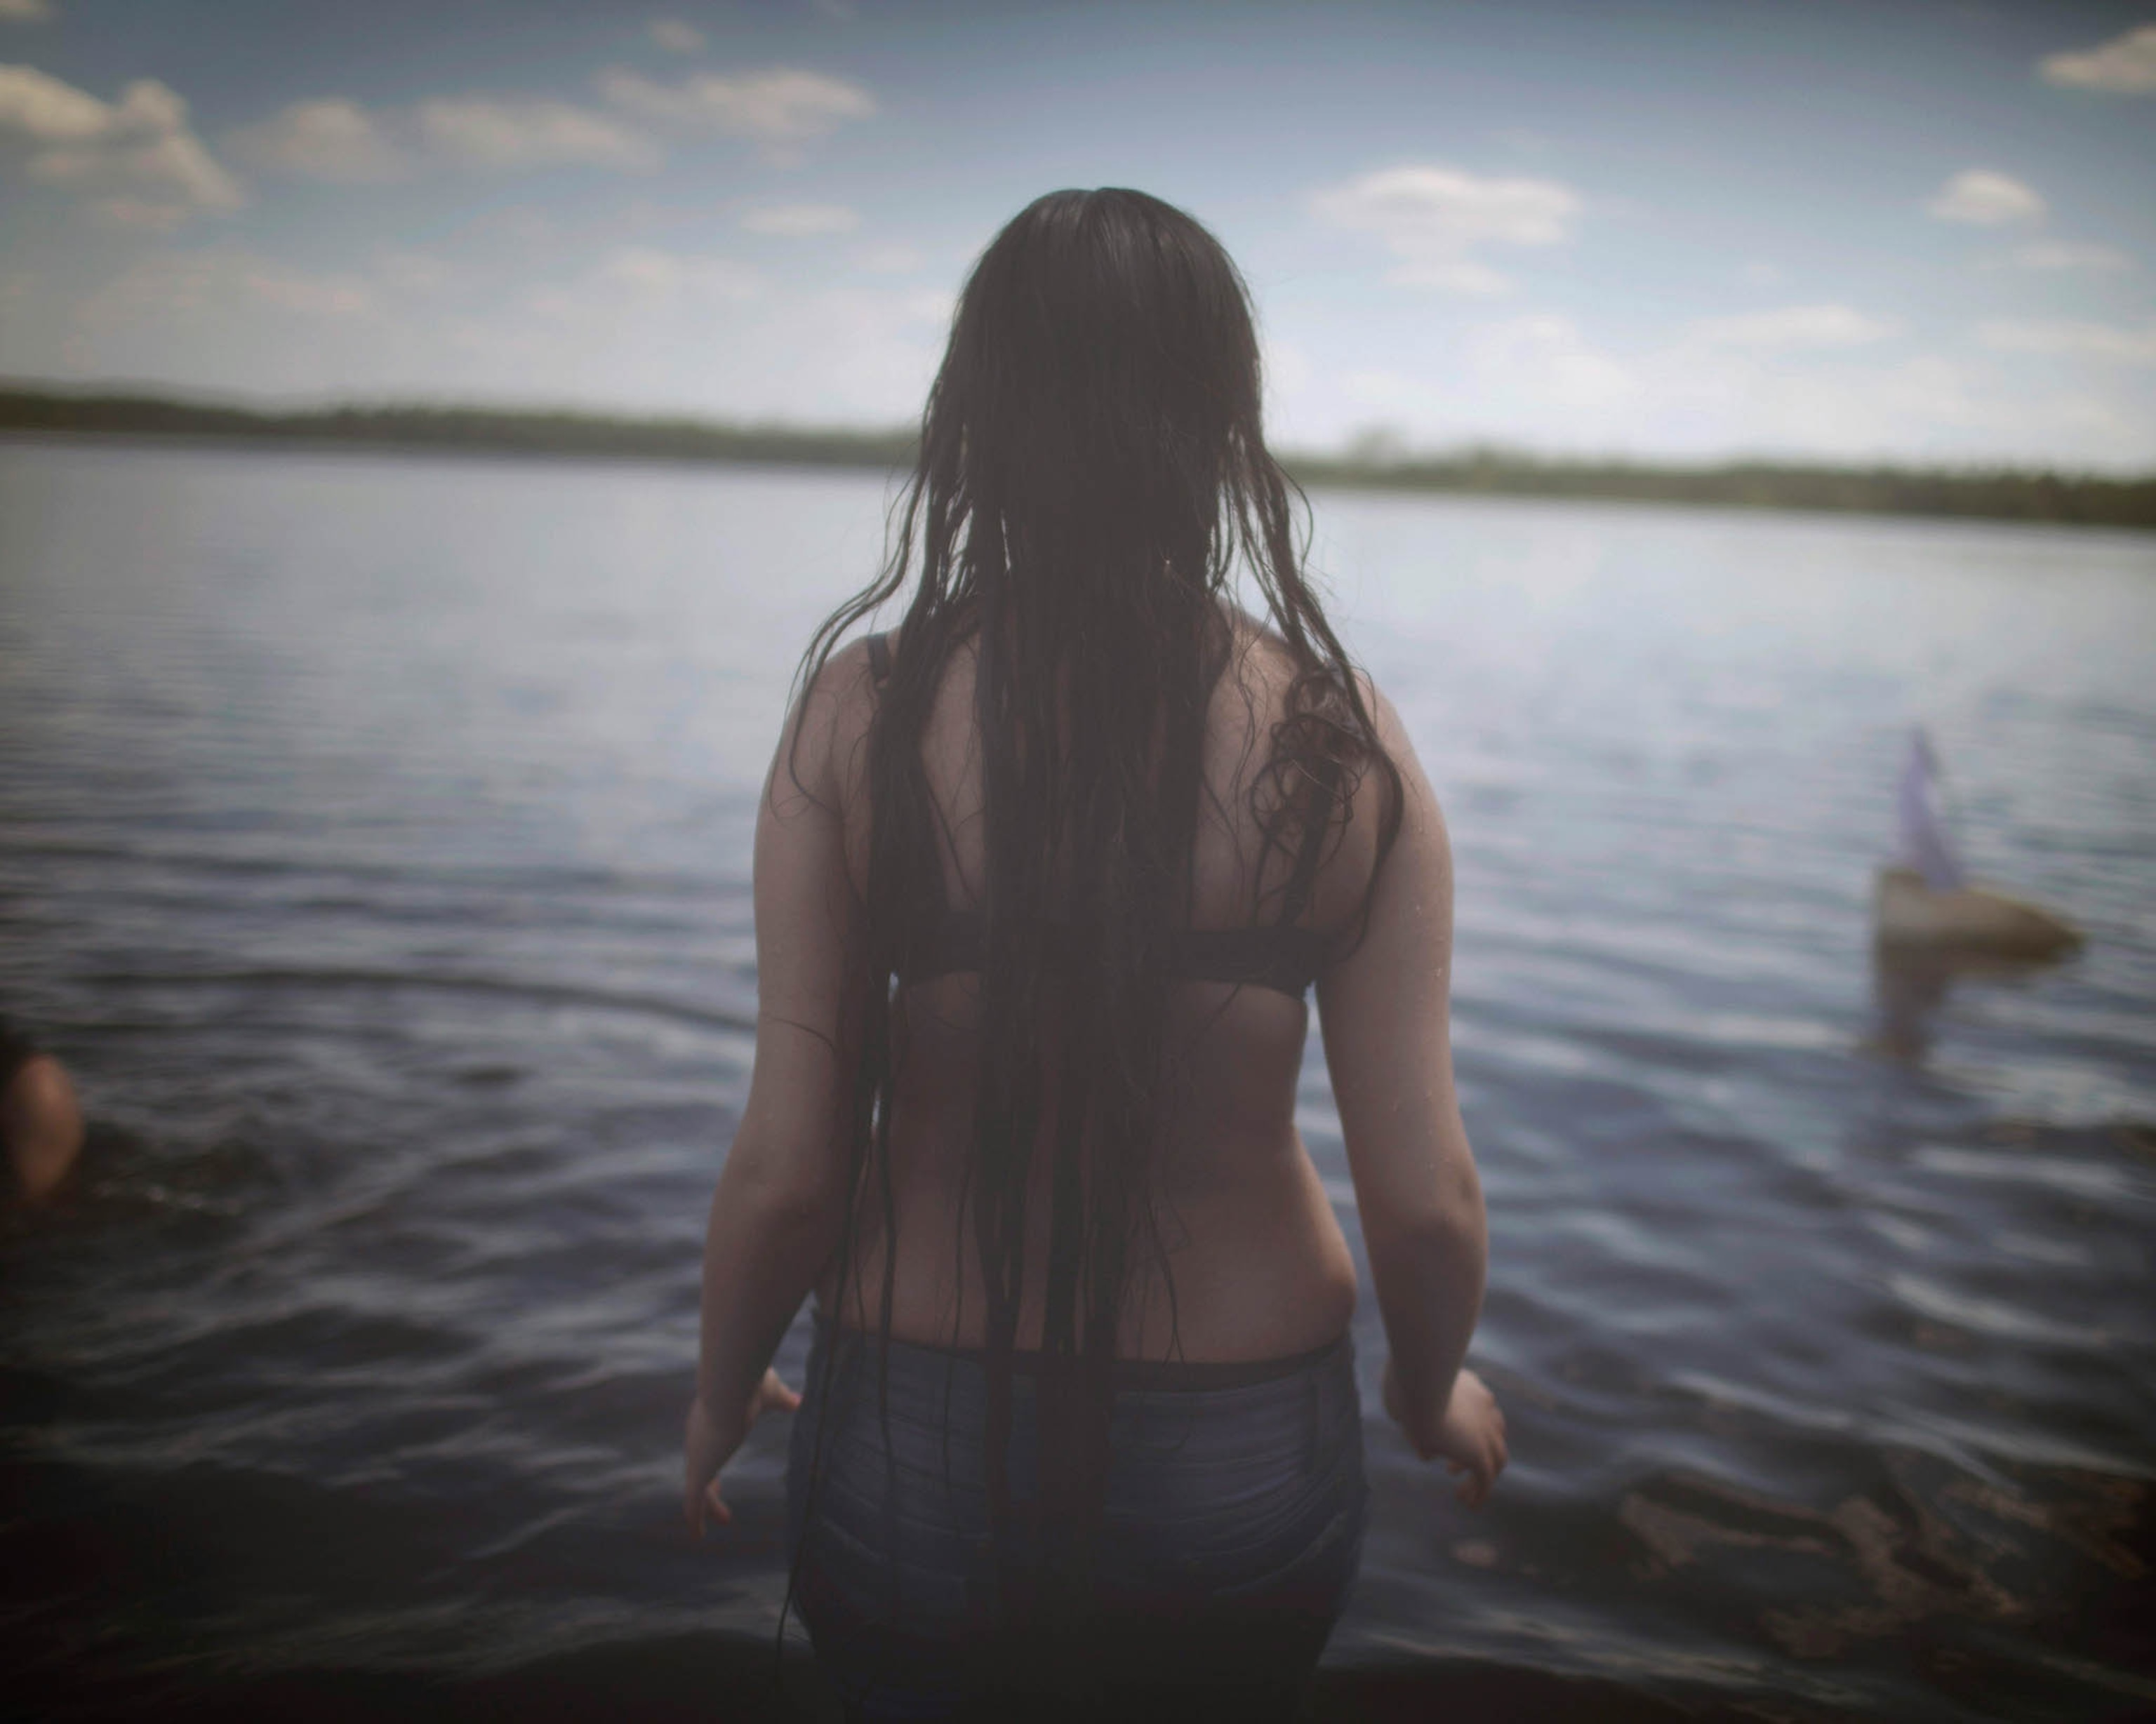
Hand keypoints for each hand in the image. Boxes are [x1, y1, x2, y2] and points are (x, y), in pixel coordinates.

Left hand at [683, 1367, 800, 1535]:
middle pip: (701, 1466)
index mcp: (712, 1417)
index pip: (710, 1441)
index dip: (715, 1454)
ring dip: (710, 1505)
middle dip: (710, 1483)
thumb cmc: (750, 1383)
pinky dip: (695, 1518)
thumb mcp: (771, 1393)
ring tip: (725, 1519)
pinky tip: (698, 1534)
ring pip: (698, 1487)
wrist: (732, 1386)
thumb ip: (783, 1400)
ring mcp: (696, 1455)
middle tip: (719, 1494)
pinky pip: (693, 1502)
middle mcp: (698, 1436)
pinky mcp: (698, 1471)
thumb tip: (800, 1400)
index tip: (722, 1463)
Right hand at [1384, 1358, 1507, 1507]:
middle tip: (1450, 1468)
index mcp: (1470, 1387)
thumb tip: (1418, 1444)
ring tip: (1460, 1493)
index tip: (1442, 1442)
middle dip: (1475, 1452)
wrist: (1418, 1389)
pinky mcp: (1480, 1453)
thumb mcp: (1402, 1400)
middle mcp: (1484, 1406)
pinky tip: (1466, 1503)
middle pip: (1494, 1435)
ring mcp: (1486, 1430)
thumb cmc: (1403, 1387)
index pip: (1479, 1409)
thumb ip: (1408, 1416)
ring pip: (1495, 1459)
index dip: (1464, 1428)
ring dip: (1480, 1477)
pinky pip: (1486, 1479)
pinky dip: (1479, 1492)